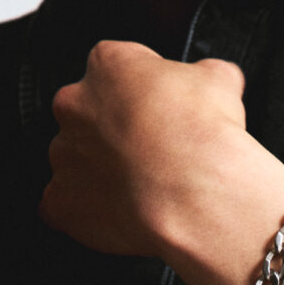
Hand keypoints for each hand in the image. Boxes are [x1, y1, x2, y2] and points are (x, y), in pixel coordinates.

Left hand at [39, 40, 283, 284]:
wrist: (198, 196)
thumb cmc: (203, 139)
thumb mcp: (221, 82)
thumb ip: (204, 76)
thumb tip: (214, 81)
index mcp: (108, 67)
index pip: (116, 71)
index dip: (141, 97)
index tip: (158, 114)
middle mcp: (75, 106)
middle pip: (88, 117)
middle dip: (115, 136)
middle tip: (151, 155)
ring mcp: (64, 157)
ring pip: (76, 164)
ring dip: (102, 176)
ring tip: (142, 191)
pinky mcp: (62, 204)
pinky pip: (64, 208)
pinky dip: (86, 215)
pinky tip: (119, 218)